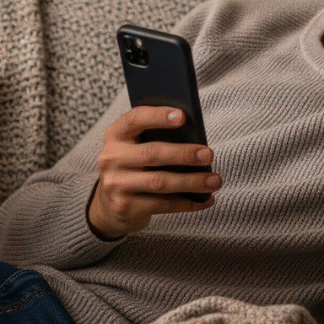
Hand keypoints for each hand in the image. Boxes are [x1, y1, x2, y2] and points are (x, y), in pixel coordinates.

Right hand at [88, 106, 220, 238]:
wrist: (109, 205)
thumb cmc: (134, 166)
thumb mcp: (135, 147)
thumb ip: (155, 138)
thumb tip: (196, 139)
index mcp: (115, 135)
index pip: (134, 119)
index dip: (158, 116)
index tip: (183, 116)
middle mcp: (111, 158)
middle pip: (151, 154)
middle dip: (184, 154)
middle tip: (209, 155)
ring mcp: (116, 184)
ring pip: (160, 182)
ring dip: (191, 182)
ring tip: (215, 181)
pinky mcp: (126, 207)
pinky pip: (162, 205)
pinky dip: (187, 203)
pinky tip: (205, 200)